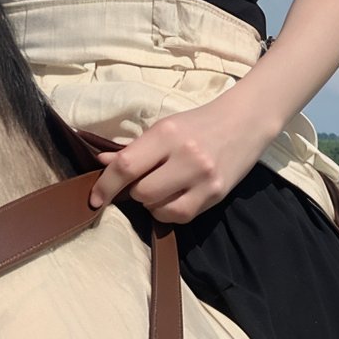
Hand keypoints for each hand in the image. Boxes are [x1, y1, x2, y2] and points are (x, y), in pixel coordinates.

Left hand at [87, 90, 273, 224]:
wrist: (244, 122)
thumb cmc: (198, 123)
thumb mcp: (164, 128)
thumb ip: (134, 148)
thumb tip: (102, 161)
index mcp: (166, 134)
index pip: (126, 165)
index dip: (105, 185)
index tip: (94, 198)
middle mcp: (185, 156)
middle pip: (140, 193)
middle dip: (134, 191)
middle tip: (144, 179)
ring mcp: (202, 178)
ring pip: (157, 209)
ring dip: (152, 203)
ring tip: (163, 186)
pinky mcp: (216, 195)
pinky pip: (179, 216)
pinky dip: (169, 211)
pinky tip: (175, 196)